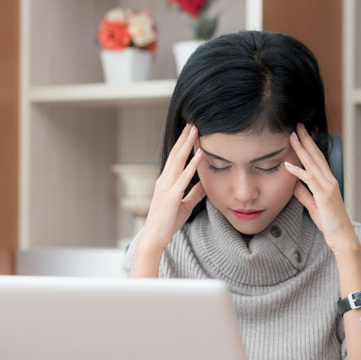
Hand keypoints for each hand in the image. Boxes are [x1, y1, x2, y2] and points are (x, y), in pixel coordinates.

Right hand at [139, 124, 205, 251]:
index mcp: (166, 181)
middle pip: (176, 153)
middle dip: (184, 137)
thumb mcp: (185, 205)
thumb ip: (195, 193)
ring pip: (178, 160)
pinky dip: (192, 164)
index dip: (183, 143)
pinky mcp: (172, 196)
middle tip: (193, 122)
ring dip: (187, 144)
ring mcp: (167, 186)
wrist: (155, 237)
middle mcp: (164, 180)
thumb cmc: (168, 222)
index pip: (175, 157)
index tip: (190, 130)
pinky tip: (200, 154)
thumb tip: (206, 183)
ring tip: (196, 130)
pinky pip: (184, 177)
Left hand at [285, 124, 359, 254]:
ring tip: (292, 136)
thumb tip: (294, 183)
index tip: (301, 134)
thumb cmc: (330, 224)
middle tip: (297, 125)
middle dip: (306, 139)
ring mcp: (328, 187)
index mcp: (328, 182)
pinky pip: (309, 180)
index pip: (318, 159)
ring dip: (301, 149)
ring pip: (313, 163)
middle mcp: (330, 181)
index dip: (309, 145)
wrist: (342, 237)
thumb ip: (304, 194)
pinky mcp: (324, 196)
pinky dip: (298, 171)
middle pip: (316, 156)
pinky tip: (287, 164)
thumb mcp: (313, 206)